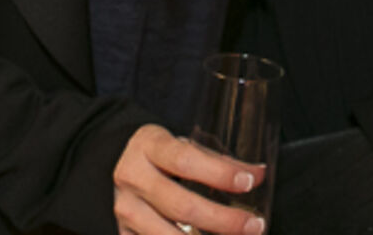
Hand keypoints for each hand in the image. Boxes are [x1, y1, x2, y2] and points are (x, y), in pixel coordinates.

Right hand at [112, 124, 264, 234]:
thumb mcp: (182, 146)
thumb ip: (218, 161)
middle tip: (254, 225)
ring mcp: (125, 209)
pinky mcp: (123, 232)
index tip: (248, 181)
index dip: (219, 174)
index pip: (185, 161)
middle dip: (223, 220)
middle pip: (182, 206)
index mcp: (150, 146)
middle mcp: (133, 178)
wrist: (114, 162)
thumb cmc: (157, 154)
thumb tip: (258, 174)